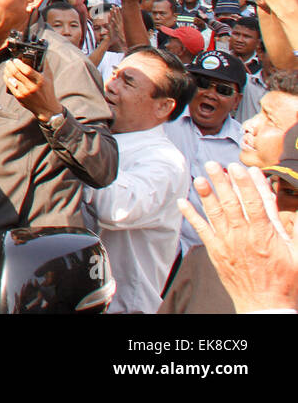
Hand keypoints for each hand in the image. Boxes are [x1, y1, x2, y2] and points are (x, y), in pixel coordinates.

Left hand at [4, 57, 62, 122]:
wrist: (46, 108)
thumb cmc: (48, 90)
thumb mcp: (49, 77)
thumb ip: (44, 65)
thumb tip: (40, 53)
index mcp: (40, 81)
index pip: (27, 70)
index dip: (19, 63)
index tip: (16, 59)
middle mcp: (32, 87)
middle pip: (16, 73)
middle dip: (10, 65)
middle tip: (9, 62)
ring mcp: (24, 93)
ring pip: (11, 79)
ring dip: (7, 71)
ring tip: (7, 67)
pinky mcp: (19, 97)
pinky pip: (9, 85)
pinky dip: (6, 78)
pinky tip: (6, 75)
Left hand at [178, 161, 297, 312]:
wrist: (265, 305)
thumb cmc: (284, 281)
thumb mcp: (297, 254)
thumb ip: (293, 229)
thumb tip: (293, 210)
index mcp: (265, 234)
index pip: (254, 202)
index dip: (245, 183)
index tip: (240, 167)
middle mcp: (243, 235)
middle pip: (231, 203)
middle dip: (222, 182)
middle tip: (214, 165)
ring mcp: (227, 243)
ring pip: (215, 213)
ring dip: (206, 194)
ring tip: (199, 178)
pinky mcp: (216, 252)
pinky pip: (201, 230)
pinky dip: (191, 215)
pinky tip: (182, 202)